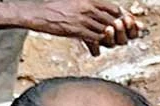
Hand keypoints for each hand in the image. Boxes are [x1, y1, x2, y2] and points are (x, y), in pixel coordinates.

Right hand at [25, 1, 140, 55]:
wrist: (40, 13)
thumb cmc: (56, 8)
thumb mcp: (75, 1)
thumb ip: (89, 6)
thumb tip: (97, 15)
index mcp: (89, 0)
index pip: (113, 9)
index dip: (119, 18)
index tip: (119, 24)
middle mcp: (88, 9)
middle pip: (112, 21)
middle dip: (117, 30)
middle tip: (118, 36)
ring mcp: (83, 20)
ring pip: (105, 31)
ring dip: (109, 38)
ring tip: (109, 42)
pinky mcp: (77, 31)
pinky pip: (95, 38)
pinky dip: (99, 43)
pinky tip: (97, 47)